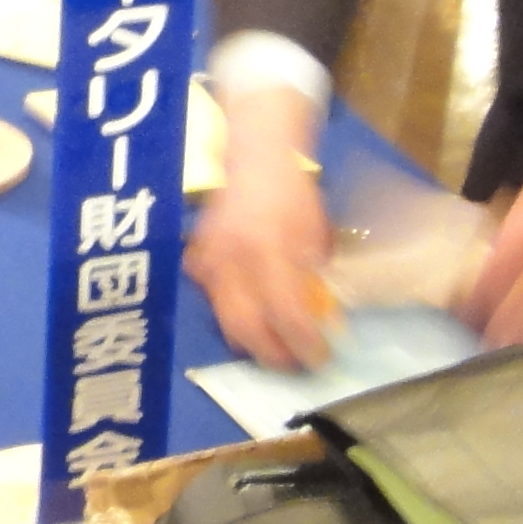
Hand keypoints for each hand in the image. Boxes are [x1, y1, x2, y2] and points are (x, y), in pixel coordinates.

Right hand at [185, 91, 334, 369]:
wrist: (255, 159)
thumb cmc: (294, 195)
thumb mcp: (317, 236)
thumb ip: (317, 278)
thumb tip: (326, 321)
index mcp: (270, 250)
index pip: (288, 314)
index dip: (305, 343)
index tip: (322, 357)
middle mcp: (234, 261)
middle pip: (247, 329)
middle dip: (273, 355)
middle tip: (294, 365)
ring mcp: (210, 262)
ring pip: (224, 322)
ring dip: (251, 343)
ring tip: (274, 349)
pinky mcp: (196, 262)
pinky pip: (212, 302)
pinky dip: (231, 316)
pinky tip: (250, 316)